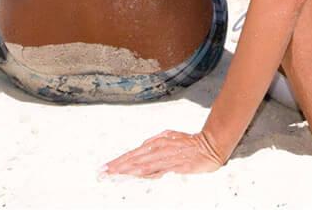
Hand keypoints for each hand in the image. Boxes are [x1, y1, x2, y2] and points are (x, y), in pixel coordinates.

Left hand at [100, 129, 225, 178]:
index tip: (105, 167)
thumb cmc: (189, 143)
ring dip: (126, 169)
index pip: (133, 154)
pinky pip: (157, 170)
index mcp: (156, 142)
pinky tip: (134, 175)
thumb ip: (156, 142)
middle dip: (116, 166)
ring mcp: (166, 157)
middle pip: (134, 159)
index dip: (118, 161)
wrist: (209, 145)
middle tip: (101, 172)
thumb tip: (143, 146)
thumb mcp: (170, 136)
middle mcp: (159, 148)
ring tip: (112, 175)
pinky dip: (144, 172)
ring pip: (142, 164)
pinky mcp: (174, 164)